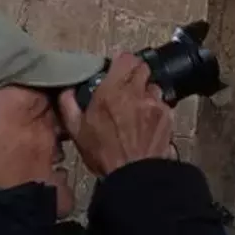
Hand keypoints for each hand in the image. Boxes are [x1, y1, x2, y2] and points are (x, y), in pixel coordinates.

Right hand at [58, 54, 174, 176]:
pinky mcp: (168, 115)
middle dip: (135, 74)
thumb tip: (67, 91)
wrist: (134, 175)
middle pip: (143, 68)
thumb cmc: (105, 155)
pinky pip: (163, 103)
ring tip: (137, 108)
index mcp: (111, 92)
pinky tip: (147, 122)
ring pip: (154, 86)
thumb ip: (69, 105)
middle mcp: (136, 93)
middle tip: (127, 87)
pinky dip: (156, 108)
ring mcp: (155, 103)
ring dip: (146, 92)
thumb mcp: (77, 131)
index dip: (122, 62)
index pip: (125, 59)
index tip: (118, 68)